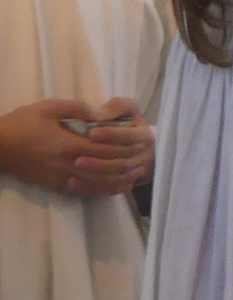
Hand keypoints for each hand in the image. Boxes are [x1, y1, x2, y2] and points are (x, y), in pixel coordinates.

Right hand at [0, 97, 152, 196]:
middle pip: (104, 169)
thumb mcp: (49, 107)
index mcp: (69, 144)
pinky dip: (100, 191)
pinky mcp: (54, 186)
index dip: (124, 148)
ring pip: (95, 184)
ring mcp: (60, 178)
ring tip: (135, 177)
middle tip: (143, 161)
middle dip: (125, 165)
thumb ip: (78, 108)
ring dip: (117, 182)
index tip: (140, 145)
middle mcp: (67, 165)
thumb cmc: (22, 123)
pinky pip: (82, 191)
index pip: (105, 150)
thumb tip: (103, 112)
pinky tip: (113, 188)